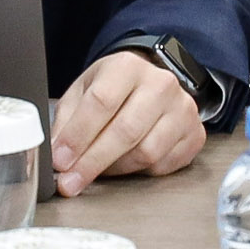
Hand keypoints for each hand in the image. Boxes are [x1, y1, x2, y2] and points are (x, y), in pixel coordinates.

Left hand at [50, 52, 205, 194]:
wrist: (151, 84)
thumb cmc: (114, 89)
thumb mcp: (84, 91)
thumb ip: (67, 120)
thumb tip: (55, 153)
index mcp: (127, 66)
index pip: (101, 103)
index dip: (77, 136)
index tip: (60, 160)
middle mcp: (160, 84)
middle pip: (125, 131)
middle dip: (92, 162)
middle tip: (71, 181)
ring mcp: (182, 109)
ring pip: (146, 152)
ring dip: (116, 169)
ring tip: (99, 168)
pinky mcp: (194, 134)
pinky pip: (163, 165)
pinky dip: (139, 172)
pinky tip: (126, 164)